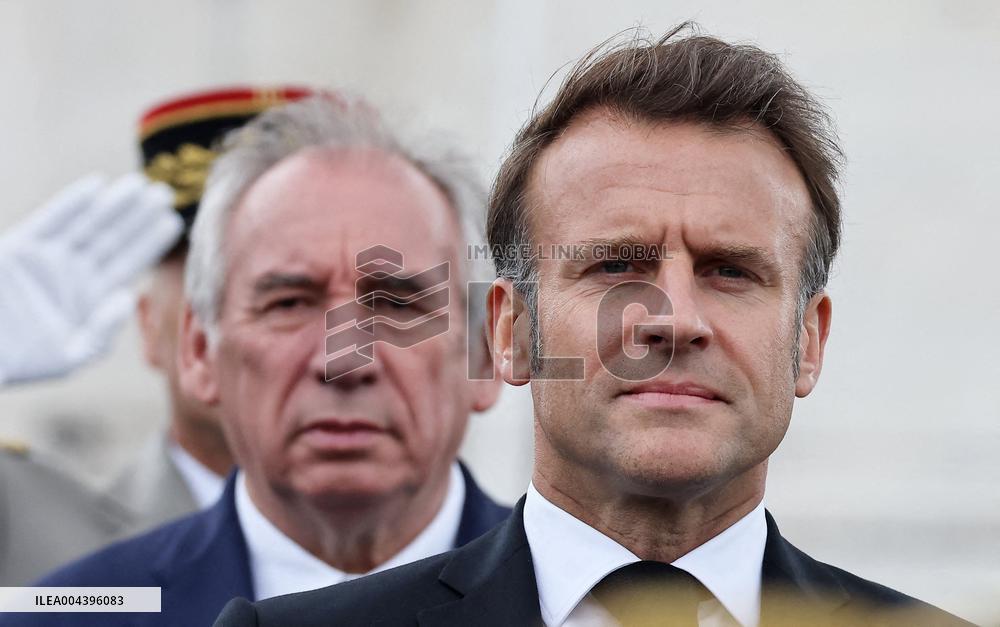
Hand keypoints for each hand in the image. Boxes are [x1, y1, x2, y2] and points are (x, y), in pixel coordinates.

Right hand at [0, 173, 181, 384]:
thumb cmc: (22, 362)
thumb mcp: (71, 355)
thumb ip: (102, 330)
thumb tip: (128, 297)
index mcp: (91, 296)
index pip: (128, 263)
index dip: (150, 242)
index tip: (174, 222)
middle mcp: (73, 273)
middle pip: (114, 239)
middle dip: (138, 217)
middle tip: (165, 192)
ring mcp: (47, 258)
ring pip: (88, 224)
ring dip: (113, 204)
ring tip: (139, 184)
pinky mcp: (19, 248)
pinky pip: (50, 220)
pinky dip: (71, 203)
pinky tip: (96, 186)